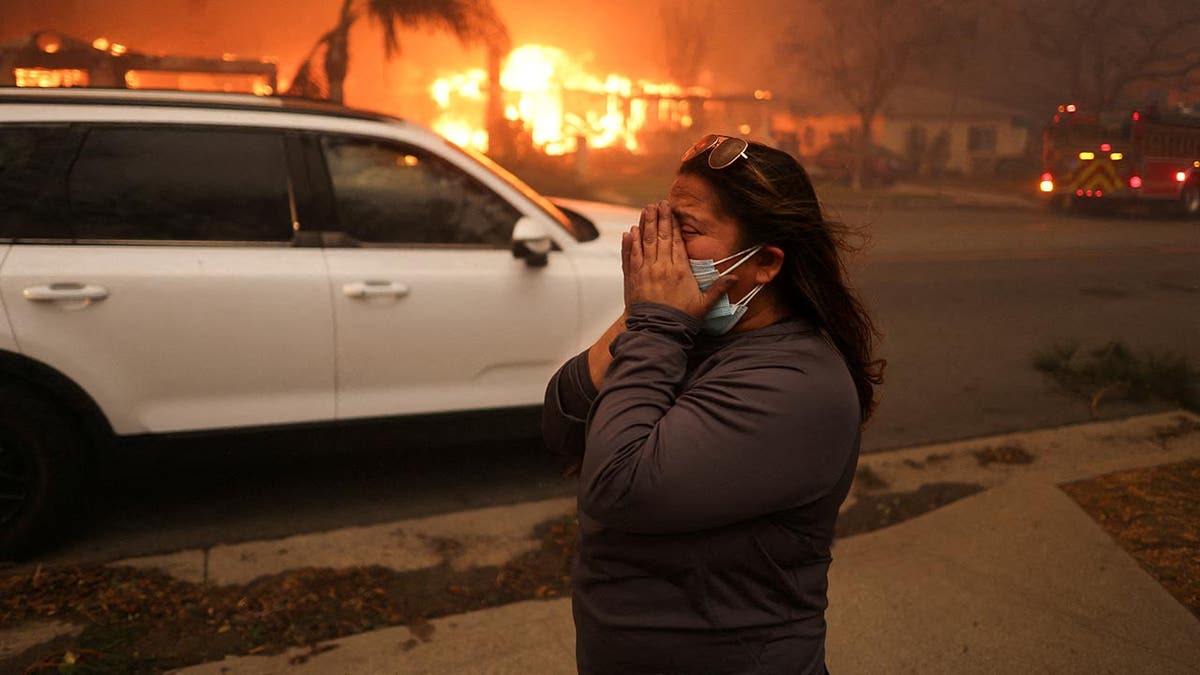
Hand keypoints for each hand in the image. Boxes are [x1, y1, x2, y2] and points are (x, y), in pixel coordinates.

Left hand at [621, 200, 736, 318]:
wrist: (657, 332)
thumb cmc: (682, 319)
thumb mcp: (704, 304)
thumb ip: (719, 288)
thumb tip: (737, 277)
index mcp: (679, 270)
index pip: (676, 241)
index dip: (673, 224)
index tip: (671, 210)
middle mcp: (661, 267)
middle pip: (660, 237)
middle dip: (659, 218)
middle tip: (658, 203)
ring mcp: (644, 272)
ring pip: (644, 243)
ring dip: (644, 225)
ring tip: (645, 210)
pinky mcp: (632, 279)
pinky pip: (630, 257)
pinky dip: (629, 244)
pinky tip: (629, 232)